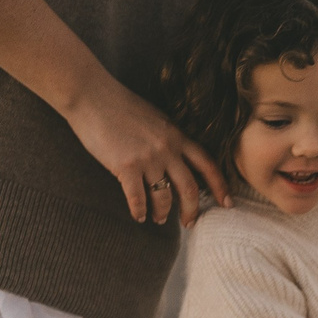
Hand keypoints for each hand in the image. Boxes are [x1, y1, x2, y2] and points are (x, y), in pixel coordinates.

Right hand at [62, 77, 229, 226]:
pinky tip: (138, 217)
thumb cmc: (119, 105)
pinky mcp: (126, 167)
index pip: (207, 164)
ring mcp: (147, 159)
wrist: (91, 94)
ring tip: (159, 219)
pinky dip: (139, 211)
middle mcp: (167, 149)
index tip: (227, 203)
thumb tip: (178, 161)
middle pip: (190, 189)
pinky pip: (138, 199)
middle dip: (192, 211)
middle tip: (189, 223)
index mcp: (177, 136)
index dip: (220, 186)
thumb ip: (169, 139)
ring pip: (164, 197)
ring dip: (163, 213)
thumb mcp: (155, 118)